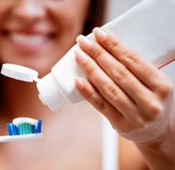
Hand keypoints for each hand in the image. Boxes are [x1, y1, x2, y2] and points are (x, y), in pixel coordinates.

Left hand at [74, 27, 174, 143]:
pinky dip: (88, 92)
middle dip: (98, 53)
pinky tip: (77, 80)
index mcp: (161, 85)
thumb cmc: (153, 101)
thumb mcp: (155, 84)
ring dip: (90, 69)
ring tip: (78, 55)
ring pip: (108, 88)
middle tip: (83, 41)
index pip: (133, 60)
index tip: (98, 33)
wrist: (158, 133)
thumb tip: (106, 47)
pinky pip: (101, 105)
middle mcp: (150, 101)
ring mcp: (136, 116)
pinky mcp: (121, 125)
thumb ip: (137, 70)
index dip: (114, 45)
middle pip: (118, 72)